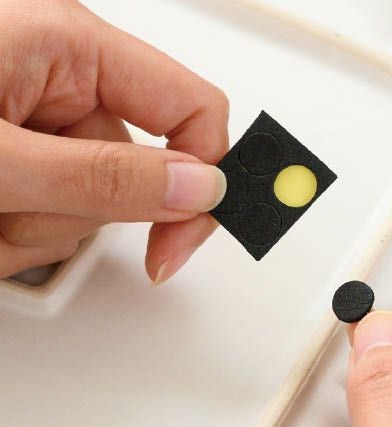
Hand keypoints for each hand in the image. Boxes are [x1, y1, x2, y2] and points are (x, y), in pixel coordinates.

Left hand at [0, 0, 228, 283]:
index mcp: (72, 47)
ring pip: (93, 206)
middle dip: (82, 213)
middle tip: (16, 208)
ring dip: (39, 228)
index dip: (203, 182)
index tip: (180, 244)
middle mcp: (65, 79)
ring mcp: (42, 123)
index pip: (194, 109)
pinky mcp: (25, 158)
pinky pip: (56, 214)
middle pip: (137, 174)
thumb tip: (200, 188)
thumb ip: (102, 176)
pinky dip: (17, 233)